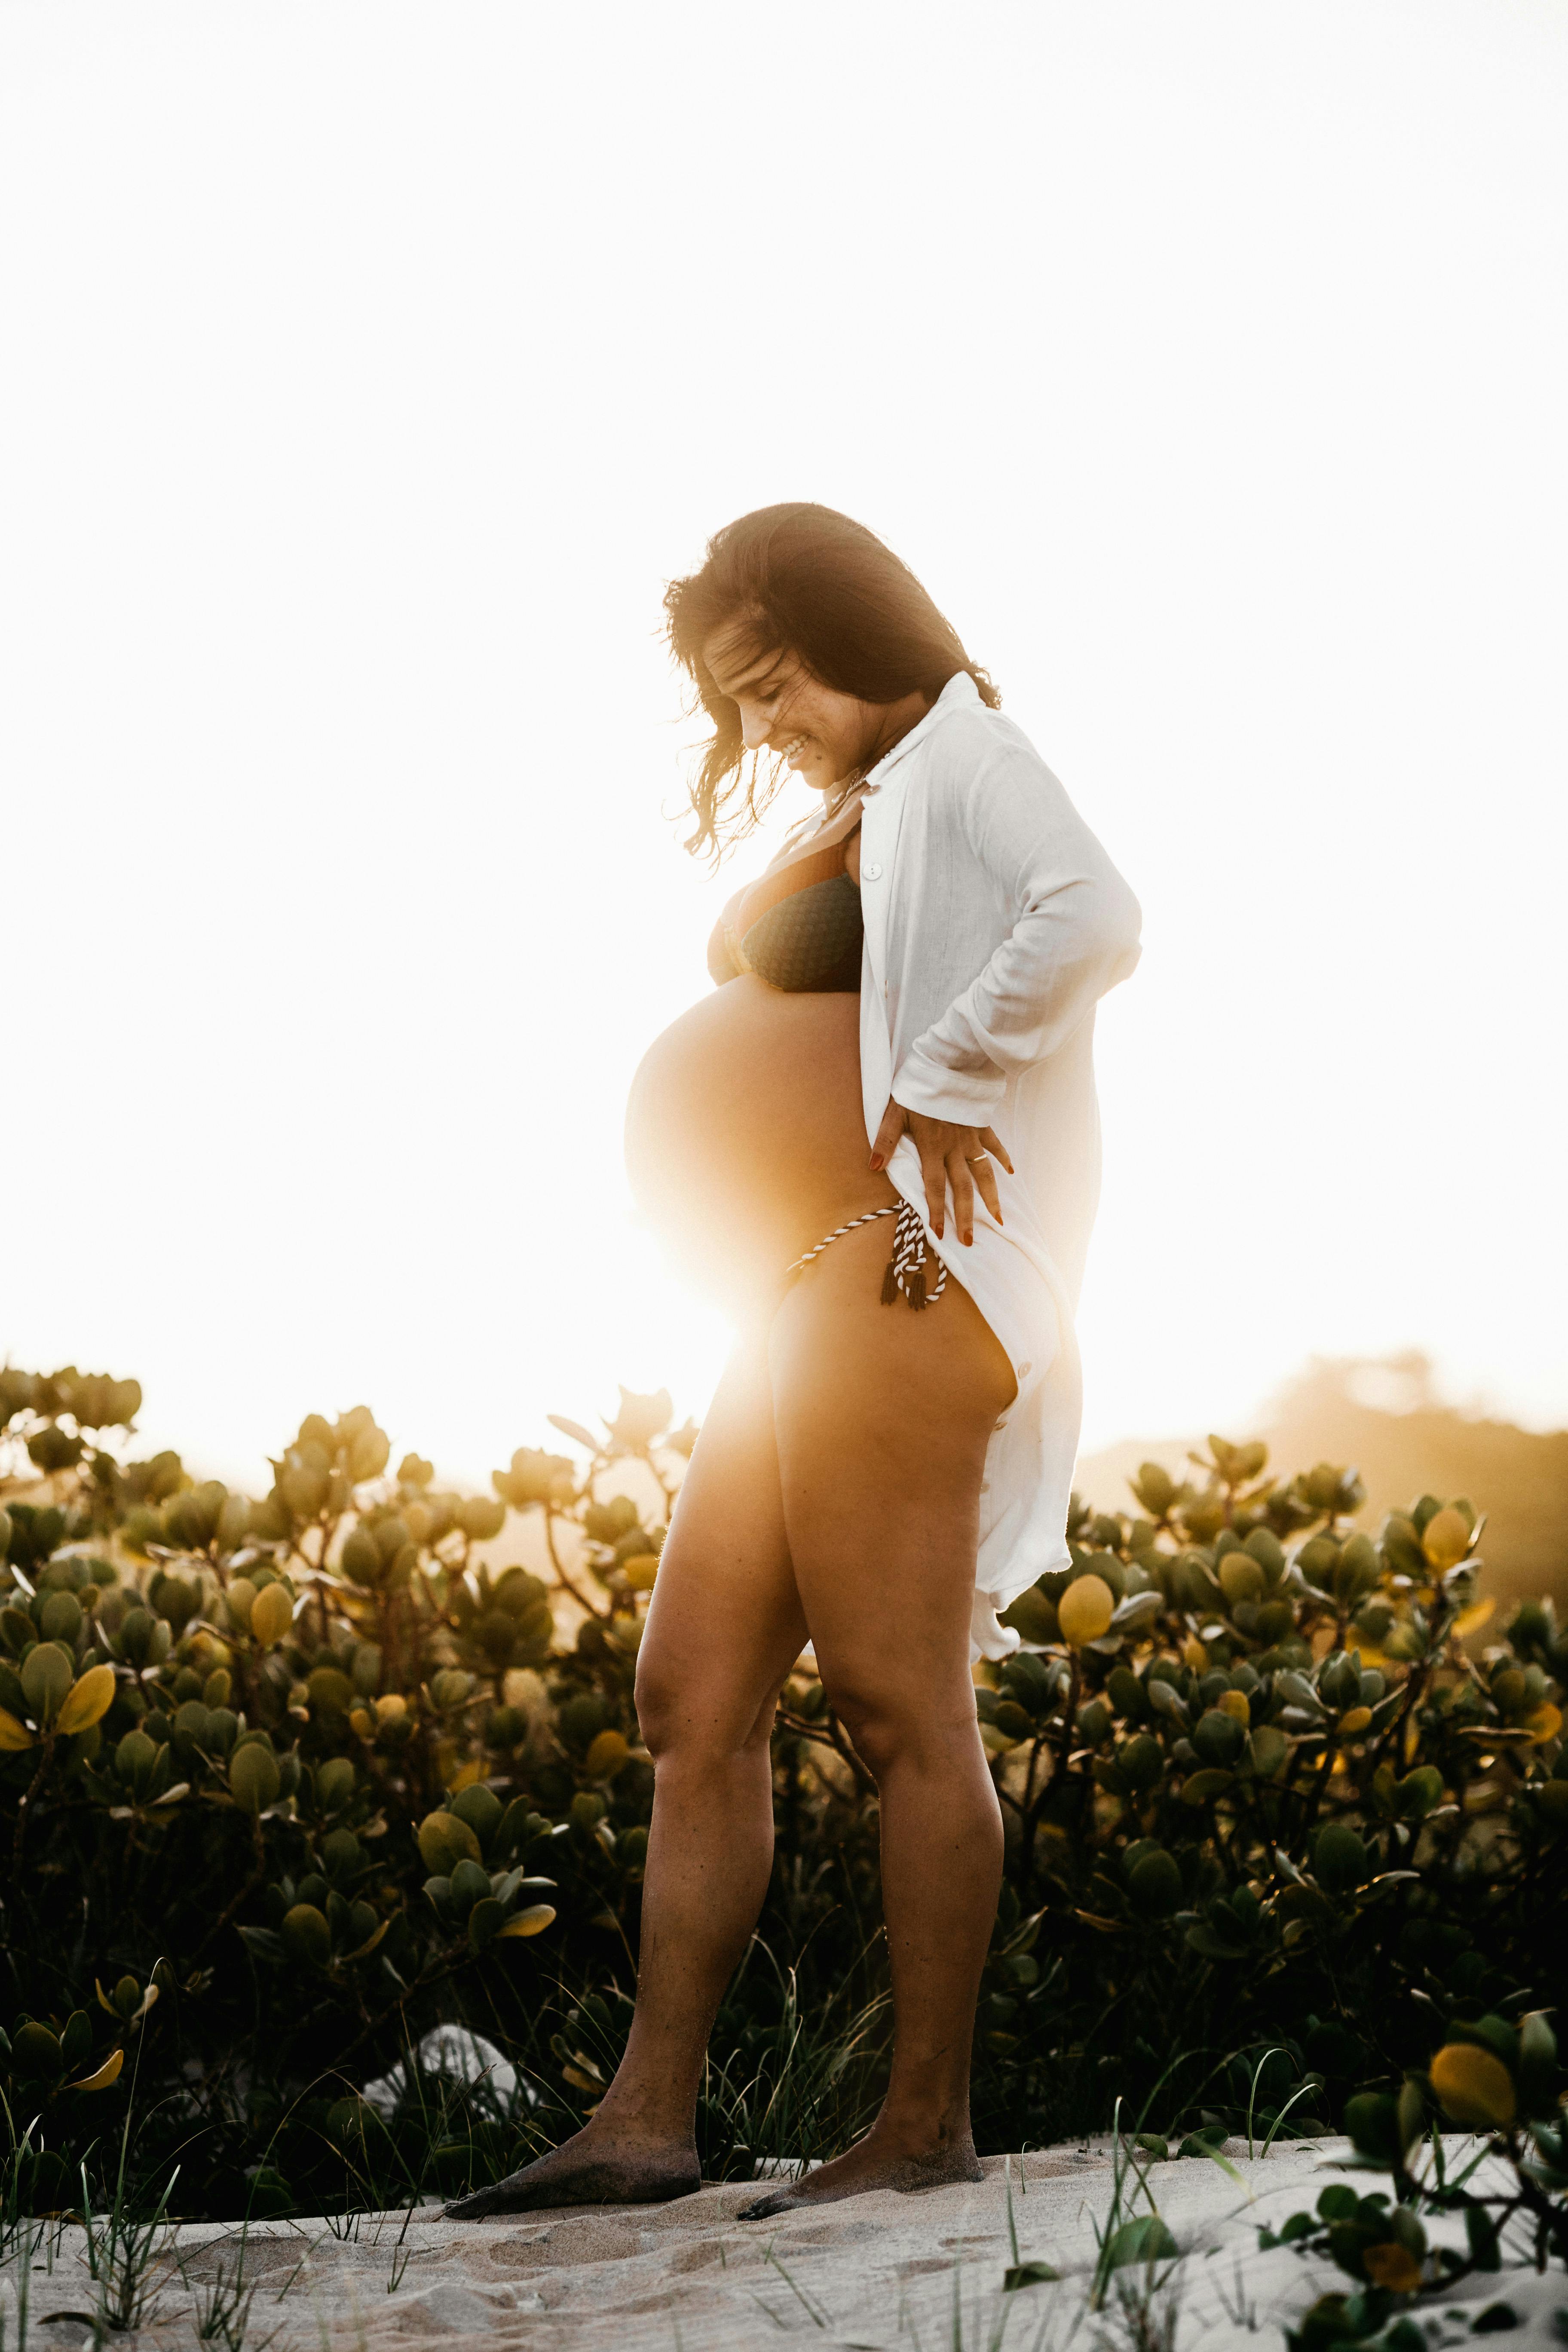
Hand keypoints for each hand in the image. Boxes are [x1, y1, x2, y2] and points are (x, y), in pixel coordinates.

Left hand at [869, 1099, 1013, 1245]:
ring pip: (984, 1173)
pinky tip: (1010, 1172)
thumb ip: (886, 1140)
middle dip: (966, 1216)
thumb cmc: (916, 1087)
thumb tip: (873, 1167)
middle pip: (963, 1188)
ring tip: (998, 1219)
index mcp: (932, 1147)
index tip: (941, 1233)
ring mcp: (971, 1137)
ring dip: (991, 1197)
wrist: (947, 1062)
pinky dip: (1003, 1158)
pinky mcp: (981, 1124)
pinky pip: (995, 1145)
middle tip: (970, 1240)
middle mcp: (955, 1147)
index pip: (934, 1186)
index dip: (937, 1211)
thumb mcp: (894, 1112)